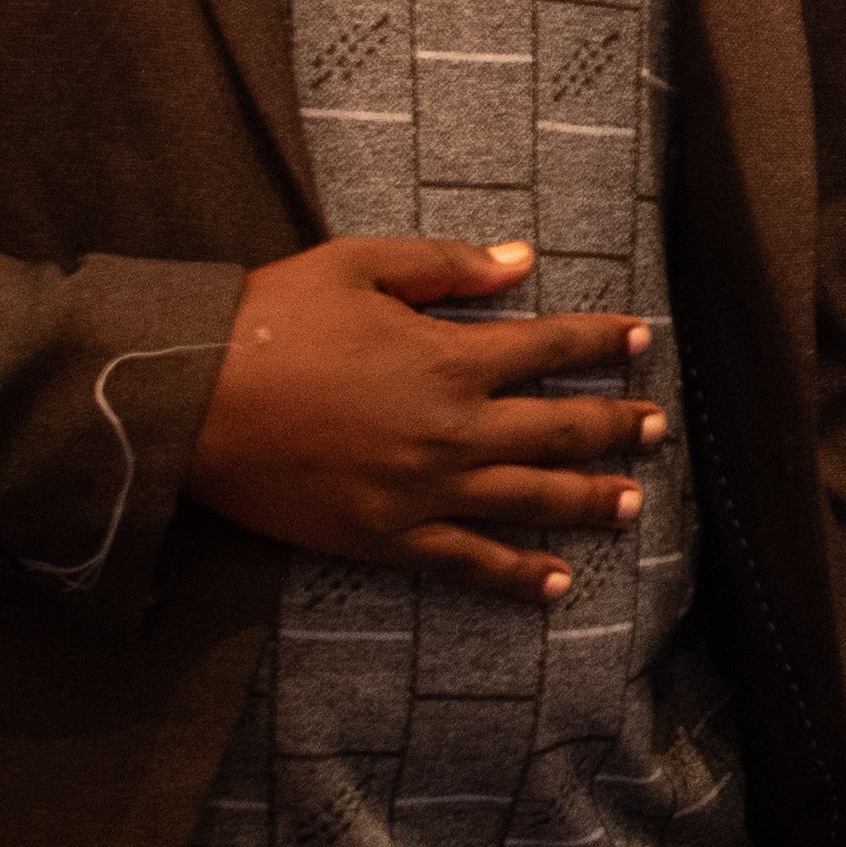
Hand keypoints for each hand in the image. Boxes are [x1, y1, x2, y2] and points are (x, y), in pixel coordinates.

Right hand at [184, 233, 667, 605]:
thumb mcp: (360, 265)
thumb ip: (448, 267)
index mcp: (449, 358)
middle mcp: (452, 429)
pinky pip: (468, 563)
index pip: (552, 349)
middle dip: (615, 427)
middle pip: (558, 430)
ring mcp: (422, 491)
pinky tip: (557, 585)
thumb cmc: (268, 321)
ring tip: (632, 504)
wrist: (189, 399)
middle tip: (656, 429)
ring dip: (589, 501)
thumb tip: (522, 261)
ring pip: (529, 501)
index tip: (642, 341)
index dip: (603, 343)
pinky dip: (517, 577)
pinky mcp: (386, 538)